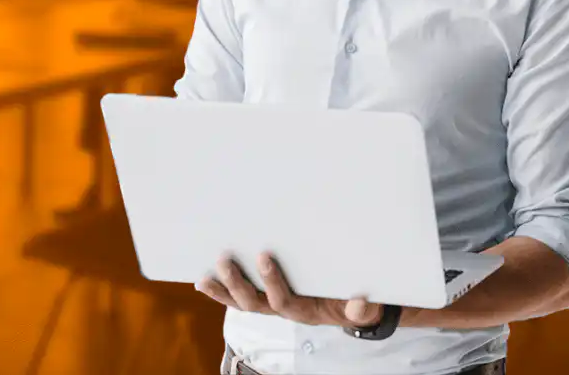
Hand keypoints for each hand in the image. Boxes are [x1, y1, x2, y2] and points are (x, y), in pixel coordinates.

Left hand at [194, 253, 383, 327]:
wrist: (353, 309)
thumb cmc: (355, 303)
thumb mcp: (364, 308)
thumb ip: (361, 309)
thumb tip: (358, 303)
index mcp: (306, 311)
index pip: (285, 301)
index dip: (272, 282)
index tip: (263, 257)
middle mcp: (285, 310)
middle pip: (255, 304)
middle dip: (238, 283)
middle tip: (225, 259)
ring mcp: (272, 305)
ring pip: (242, 303)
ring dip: (222, 290)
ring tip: (204, 278)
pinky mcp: (265, 298)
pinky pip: (239, 299)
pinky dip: (221, 292)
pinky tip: (204, 281)